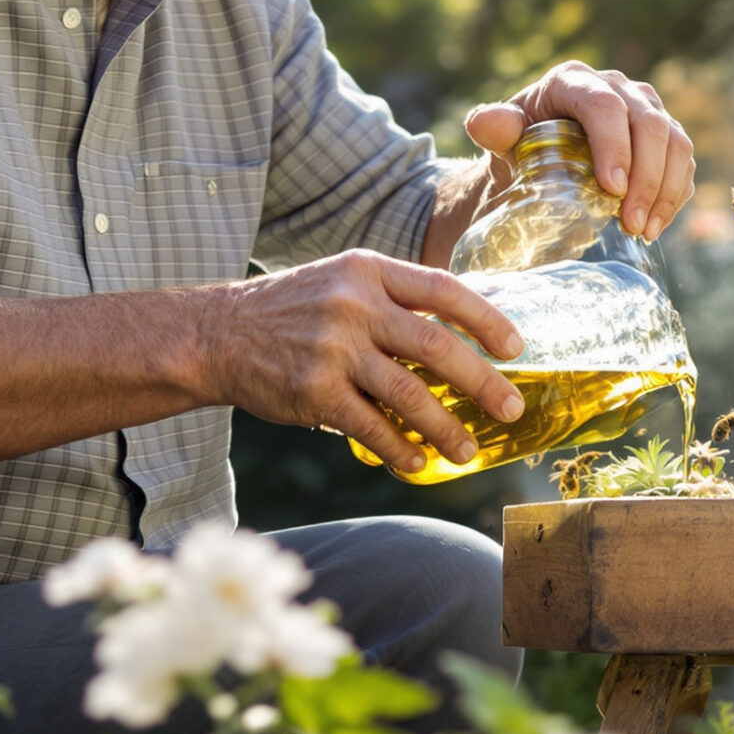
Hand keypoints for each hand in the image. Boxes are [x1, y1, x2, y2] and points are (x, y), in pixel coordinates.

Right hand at [210, 250, 525, 473]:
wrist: (217, 334)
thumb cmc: (292, 309)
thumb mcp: (342, 282)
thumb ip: (393, 300)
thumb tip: (459, 337)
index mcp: (368, 270)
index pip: (443, 290)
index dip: (486, 320)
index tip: (516, 348)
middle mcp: (354, 305)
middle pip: (437, 347)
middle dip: (483, 383)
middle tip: (511, 408)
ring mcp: (334, 349)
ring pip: (410, 394)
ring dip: (446, 428)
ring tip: (468, 450)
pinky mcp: (314, 392)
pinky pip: (371, 427)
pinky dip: (399, 449)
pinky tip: (416, 463)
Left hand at [464, 61, 696, 239]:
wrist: (537, 158)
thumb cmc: (518, 145)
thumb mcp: (502, 138)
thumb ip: (494, 128)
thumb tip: (482, 123)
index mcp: (574, 80)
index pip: (605, 105)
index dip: (615, 146)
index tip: (612, 190)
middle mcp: (618, 86)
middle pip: (649, 124)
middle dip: (646, 178)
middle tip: (630, 224)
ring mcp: (646, 109)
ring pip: (676, 142)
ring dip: (665, 190)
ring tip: (644, 230)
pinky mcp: (665, 135)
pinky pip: (684, 161)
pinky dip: (675, 194)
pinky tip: (656, 224)